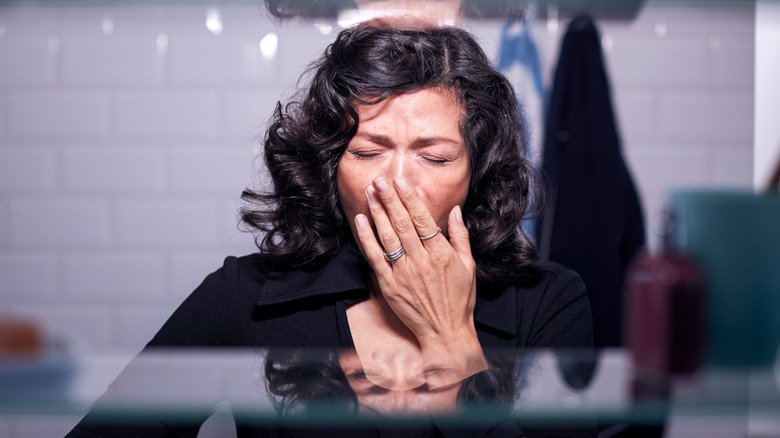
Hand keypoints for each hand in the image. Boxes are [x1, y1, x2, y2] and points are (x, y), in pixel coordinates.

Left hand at [353, 175, 486, 381]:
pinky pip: (375, 257)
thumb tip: (456, 211)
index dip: (410, 198)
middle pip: (402, 223)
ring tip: (370, 192)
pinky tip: (362, 220)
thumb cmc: (460, 299)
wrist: (445, 332)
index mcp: (441, 254)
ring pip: (387, 236)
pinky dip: (367, 238)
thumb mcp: (469, 266)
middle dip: (389, 199)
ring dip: (377, 212)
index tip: (401, 182)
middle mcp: (421, 261)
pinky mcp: (389, 286)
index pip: (423, 219)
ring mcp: (403, 274)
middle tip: (380, 180)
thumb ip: (461, 237)